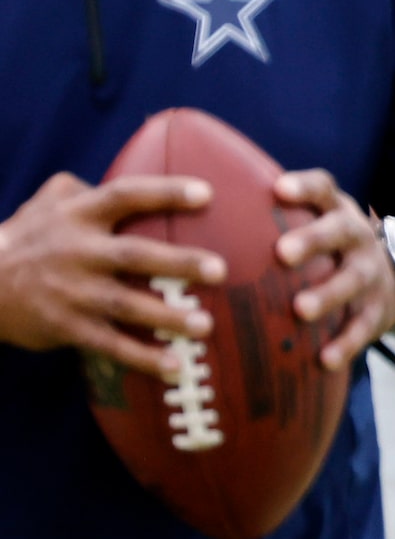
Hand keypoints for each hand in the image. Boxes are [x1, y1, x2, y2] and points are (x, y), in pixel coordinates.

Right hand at [0, 173, 223, 373]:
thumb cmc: (29, 236)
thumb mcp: (49, 201)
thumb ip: (87, 187)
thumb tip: (133, 171)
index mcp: (78, 215)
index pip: (125, 196)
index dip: (165, 192)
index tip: (207, 193)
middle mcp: (77, 251)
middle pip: (134, 255)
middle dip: (178, 263)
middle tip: (220, 270)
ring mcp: (72, 292)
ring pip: (125, 305)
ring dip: (167, 317)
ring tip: (206, 325)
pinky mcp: (66, 326)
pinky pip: (109, 344)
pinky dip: (141, 358)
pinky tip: (174, 366)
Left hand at [270, 170, 394, 370]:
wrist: (394, 279)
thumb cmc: (330, 249)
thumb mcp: (316, 222)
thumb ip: (274, 216)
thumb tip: (196, 206)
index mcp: (336, 211)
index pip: (323, 189)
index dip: (304, 187)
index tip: (279, 189)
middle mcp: (357, 237)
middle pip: (339, 230)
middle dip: (313, 240)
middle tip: (283, 253)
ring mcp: (370, 272)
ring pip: (352, 280)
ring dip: (328, 294)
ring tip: (301, 309)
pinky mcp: (378, 308)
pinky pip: (363, 326)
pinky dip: (346, 343)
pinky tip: (324, 359)